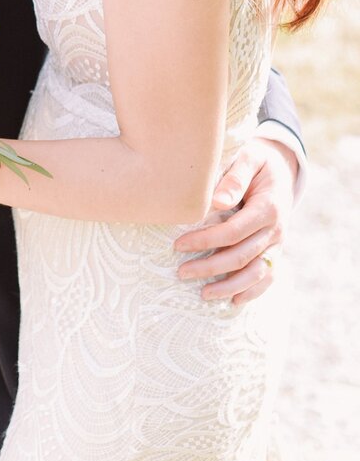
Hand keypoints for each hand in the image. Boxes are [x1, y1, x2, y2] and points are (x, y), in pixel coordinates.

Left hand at [174, 137, 297, 304]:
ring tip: (203, 295)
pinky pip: (269, 277)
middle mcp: (276, 230)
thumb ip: (234, 178)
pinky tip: (233, 302)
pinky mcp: (276, 251)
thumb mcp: (249, 158)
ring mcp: (278, 243)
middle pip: (241, 256)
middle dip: (210, 267)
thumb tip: (218, 202)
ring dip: (230, 286)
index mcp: (268, 207)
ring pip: (256, 273)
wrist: (282, 169)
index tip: (178, 245)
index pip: (233, 232)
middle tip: (181, 273)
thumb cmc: (258, 162)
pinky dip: (253, 291)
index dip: (205, 241)